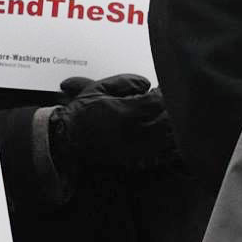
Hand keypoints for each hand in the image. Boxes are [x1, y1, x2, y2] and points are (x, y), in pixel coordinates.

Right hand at [53, 74, 177, 171]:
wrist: (67, 140)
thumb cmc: (81, 113)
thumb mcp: (98, 88)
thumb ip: (125, 81)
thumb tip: (146, 83)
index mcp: (125, 112)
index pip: (158, 102)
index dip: (164, 94)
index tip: (163, 89)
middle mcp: (133, 132)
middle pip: (168, 120)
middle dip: (172, 109)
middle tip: (170, 102)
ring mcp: (136, 149)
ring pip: (167, 138)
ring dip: (173, 127)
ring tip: (170, 118)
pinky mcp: (136, 159)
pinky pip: (161, 154)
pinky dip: (169, 146)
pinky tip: (170, 137)